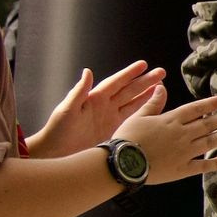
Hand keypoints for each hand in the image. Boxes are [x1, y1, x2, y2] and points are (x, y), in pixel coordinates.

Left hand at [27, 62, 166, 157]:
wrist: (55, 152)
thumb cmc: (57, 129)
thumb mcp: (67, 109)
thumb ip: (79, 91)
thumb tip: (88, 71)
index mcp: (94, 98)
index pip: (116, 82)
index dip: (129, 73)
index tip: (143, 64)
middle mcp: (104, 106)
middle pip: (128, 90)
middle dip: (144, 81)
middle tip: (161, 72)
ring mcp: (109, 118)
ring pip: (132, 102)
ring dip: (145, 94)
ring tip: (160, 86)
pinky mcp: (113, 131)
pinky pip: (130, 118)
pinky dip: (141, 110)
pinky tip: (150, 106)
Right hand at [113, 88, 216, 183]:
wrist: (123, 163)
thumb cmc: (127, 138)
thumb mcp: (139, 116)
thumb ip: (153, 103)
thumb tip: (161, 86)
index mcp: (170, 120)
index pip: (196, 109)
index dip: (211, 104)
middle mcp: (181, 134)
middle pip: (207, 124)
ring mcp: (183, 152)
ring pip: (209, 142)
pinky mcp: (181, 169)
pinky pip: (202, 166)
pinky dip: (215, 163)